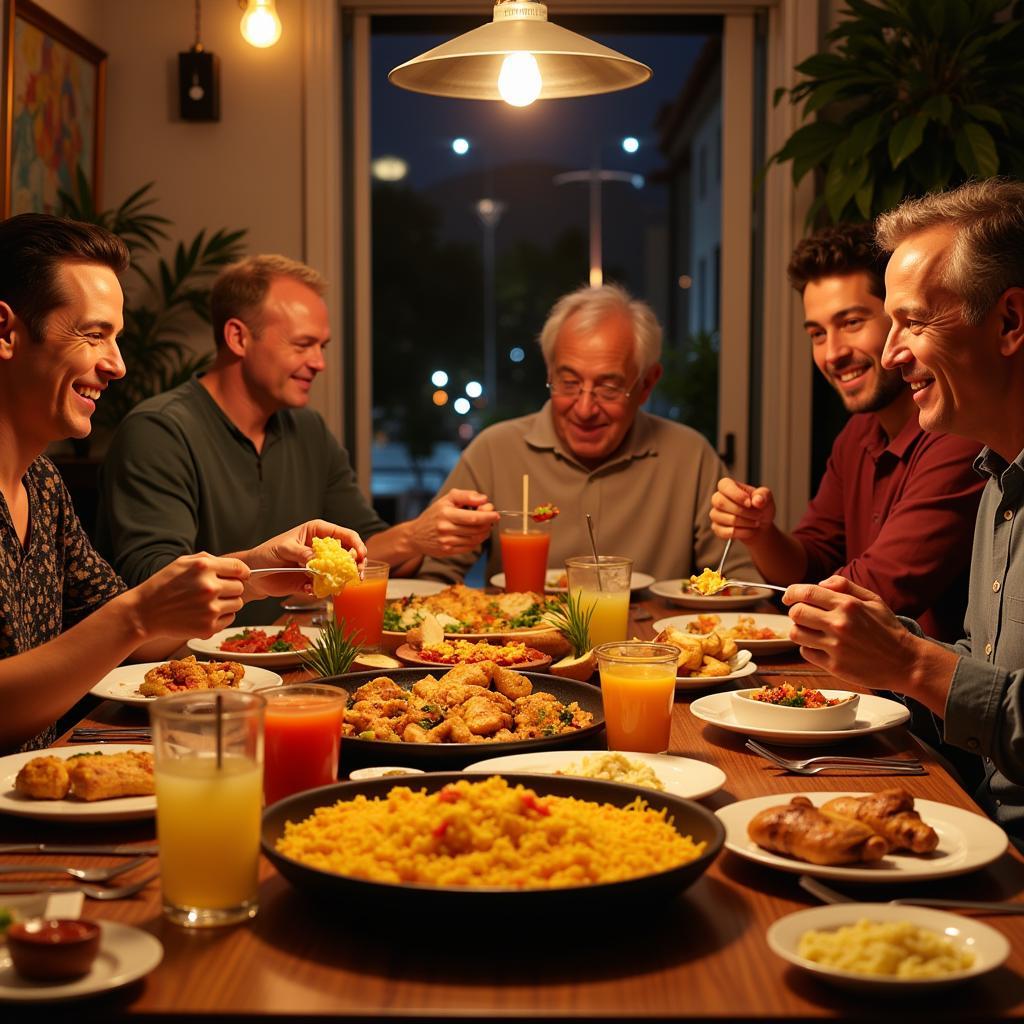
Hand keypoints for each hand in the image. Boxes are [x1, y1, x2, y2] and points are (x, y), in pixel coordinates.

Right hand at [128, 553, 247, 639]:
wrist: (144, 613)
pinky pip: (230, 619)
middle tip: (214, 591)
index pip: (239, 568)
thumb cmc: (163, 586)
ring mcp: (210, 609)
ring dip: (227, 603)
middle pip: (240, 587)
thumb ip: (210, 560)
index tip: (239, 576)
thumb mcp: (182, 562)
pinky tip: (204, 614)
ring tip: (208, 602)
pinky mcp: (208, 627)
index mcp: (204, 567)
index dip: (241, 572)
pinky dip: (221, 617)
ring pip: (238, 604)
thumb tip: (237, 567)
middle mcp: (209, 587)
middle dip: (230, 588)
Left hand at [244, 520, 366, 596]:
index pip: (345, 535)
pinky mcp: (315, 580)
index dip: (356, 544)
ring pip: (341, 571)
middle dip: (355, 563)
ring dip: (342, 579)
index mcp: (318, 532)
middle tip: (356, 573)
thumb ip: (301, 552)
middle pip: (349, 553)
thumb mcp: (283, 549)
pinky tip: (311, 590)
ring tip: (337, 585)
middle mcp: (323, 548)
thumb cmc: (266, 554)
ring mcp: (321, 565)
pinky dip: (325, 589)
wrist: (254, 575)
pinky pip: (328, 585)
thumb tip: (317, 560)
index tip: (360, 556)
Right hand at [408, 489, 498, 556]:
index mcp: (446, 513)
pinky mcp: (448, 551)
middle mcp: (445, 528)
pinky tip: (474, 535)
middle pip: (476, 529)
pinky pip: (469, 547)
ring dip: (484, 533)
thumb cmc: (434, 514)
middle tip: (491, 519)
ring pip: (475, 539)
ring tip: (484, 526)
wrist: (416, 535)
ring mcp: (446, 541)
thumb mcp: (447, 500)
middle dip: (488, 524)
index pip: (474, 517)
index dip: (488, 516)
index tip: (495, 513)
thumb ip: (466, 496)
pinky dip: (476, 541)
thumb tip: (483, 499)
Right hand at [709, 477, 775, 541]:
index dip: (737, 495)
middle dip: (743, 511)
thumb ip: (763, 494)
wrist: (760, 525)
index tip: (750, 503)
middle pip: (721, 503)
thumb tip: (757, 500)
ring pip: (727, 519)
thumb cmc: (760, 508)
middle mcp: (718, 499)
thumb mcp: (766, 497)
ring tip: (756, 522)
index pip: (724, 485)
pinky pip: (727, 532)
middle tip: (758, 515)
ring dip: (746, 523)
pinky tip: (750, 530)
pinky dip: (742, 533)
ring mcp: (716, 514)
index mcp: (728, 486)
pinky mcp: (717, 529)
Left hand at [783, 575, 918, 689]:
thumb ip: (844, 586)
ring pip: (796, 634)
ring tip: (811, 631)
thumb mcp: (873, 600)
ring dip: (799, 630)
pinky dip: (808, 648)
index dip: (791, 593)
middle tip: (804, 615)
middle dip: (795, 611)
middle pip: (796, 613)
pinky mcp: (834, 666)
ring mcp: (835, 646)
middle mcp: (839, 624)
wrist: (906, 662)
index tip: (789, 596)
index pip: (806, 593)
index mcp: (847, 605)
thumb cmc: (888, 629)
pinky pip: (806, 653)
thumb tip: (820, 583)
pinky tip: (821, 646)